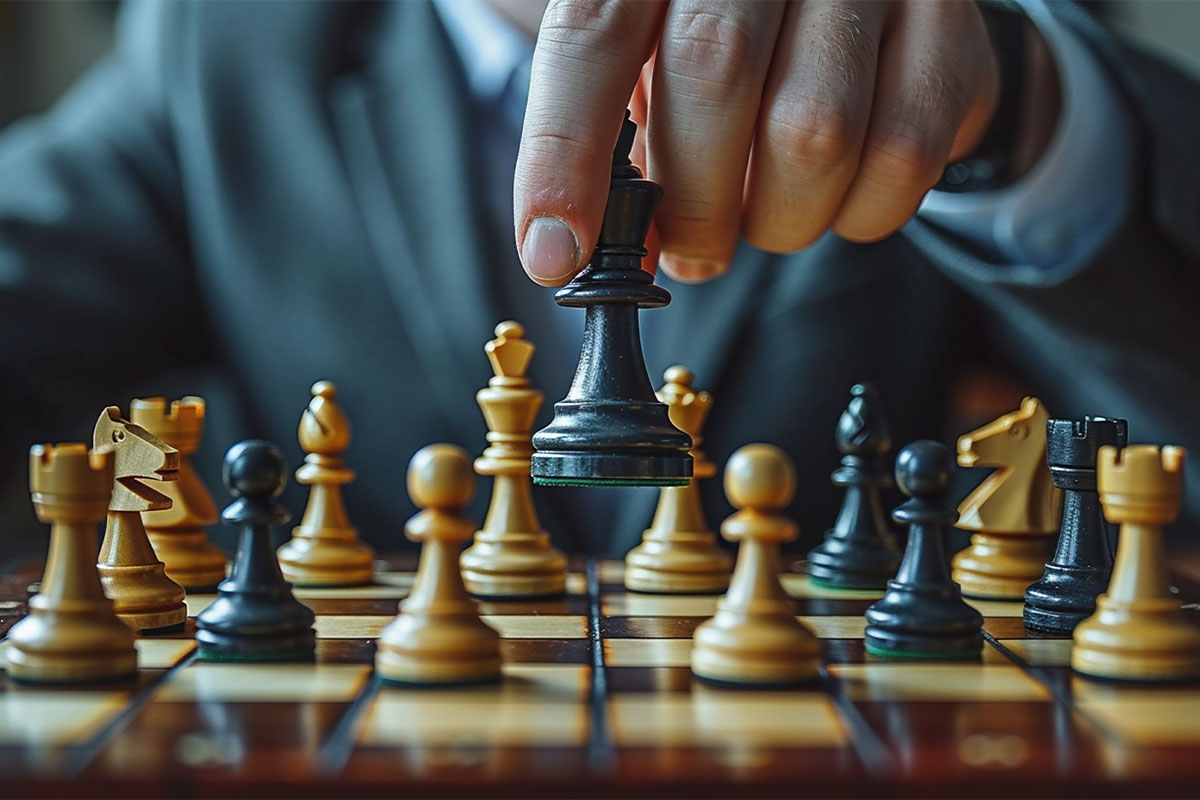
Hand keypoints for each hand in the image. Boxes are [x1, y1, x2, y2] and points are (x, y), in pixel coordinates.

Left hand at [514, 0, 998, 285]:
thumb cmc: (721, 36)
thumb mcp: (644, 57)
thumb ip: (605, 128)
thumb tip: (567, 244)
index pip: (592, 33)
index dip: (564, 151)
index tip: (555, 254)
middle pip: (715, 74)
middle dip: (691, 201)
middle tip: (688, 250)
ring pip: (813, 130)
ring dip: (777, 218)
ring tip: (763, 216)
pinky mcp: (946, 20)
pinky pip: (903, 155)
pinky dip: (858, 215)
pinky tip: (835, 198)